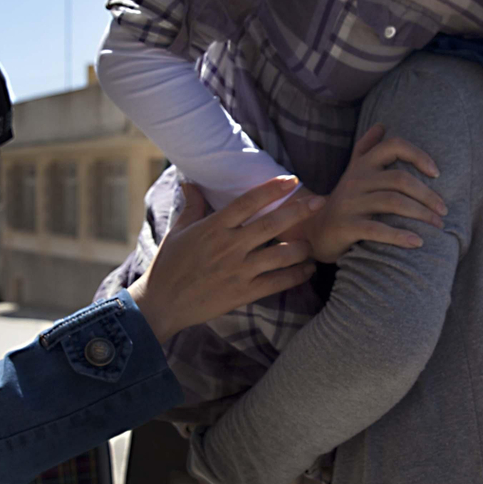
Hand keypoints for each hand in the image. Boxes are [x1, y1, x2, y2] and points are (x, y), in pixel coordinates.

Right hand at [129, 176, 321, 343]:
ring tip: (311, 244)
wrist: (162, 303)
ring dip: (302, 247)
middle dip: (300, 211)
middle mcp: (230, 247)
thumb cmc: (169, 265)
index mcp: (214, 227)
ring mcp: (238, 271)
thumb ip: (193, 206)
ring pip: (281, 255)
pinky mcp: (243, 293)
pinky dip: (297, 275)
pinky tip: (307, 269)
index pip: (249, 202)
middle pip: (272, 224)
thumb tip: (190, 182)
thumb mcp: (179, 231)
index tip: (292, 180)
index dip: (273, 189)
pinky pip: (278, 282)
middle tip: (320, 202)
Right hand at [301, 124, 444, 262]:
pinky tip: (417, 242)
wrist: (314, 232)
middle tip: (443, 212)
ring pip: (393, 202)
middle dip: (427, 195)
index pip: (393, 146)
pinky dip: (400, 236)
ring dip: (421, 214)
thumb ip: (366, 148)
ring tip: (438, 226)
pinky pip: (377, 229)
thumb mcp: (353, 172)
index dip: (418, 155)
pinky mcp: (345, 225)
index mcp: (363, 165)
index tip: (437, 173)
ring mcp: (350, 202)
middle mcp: (356, 179)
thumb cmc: (345, 202)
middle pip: (400, 179)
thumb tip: (381, 125)